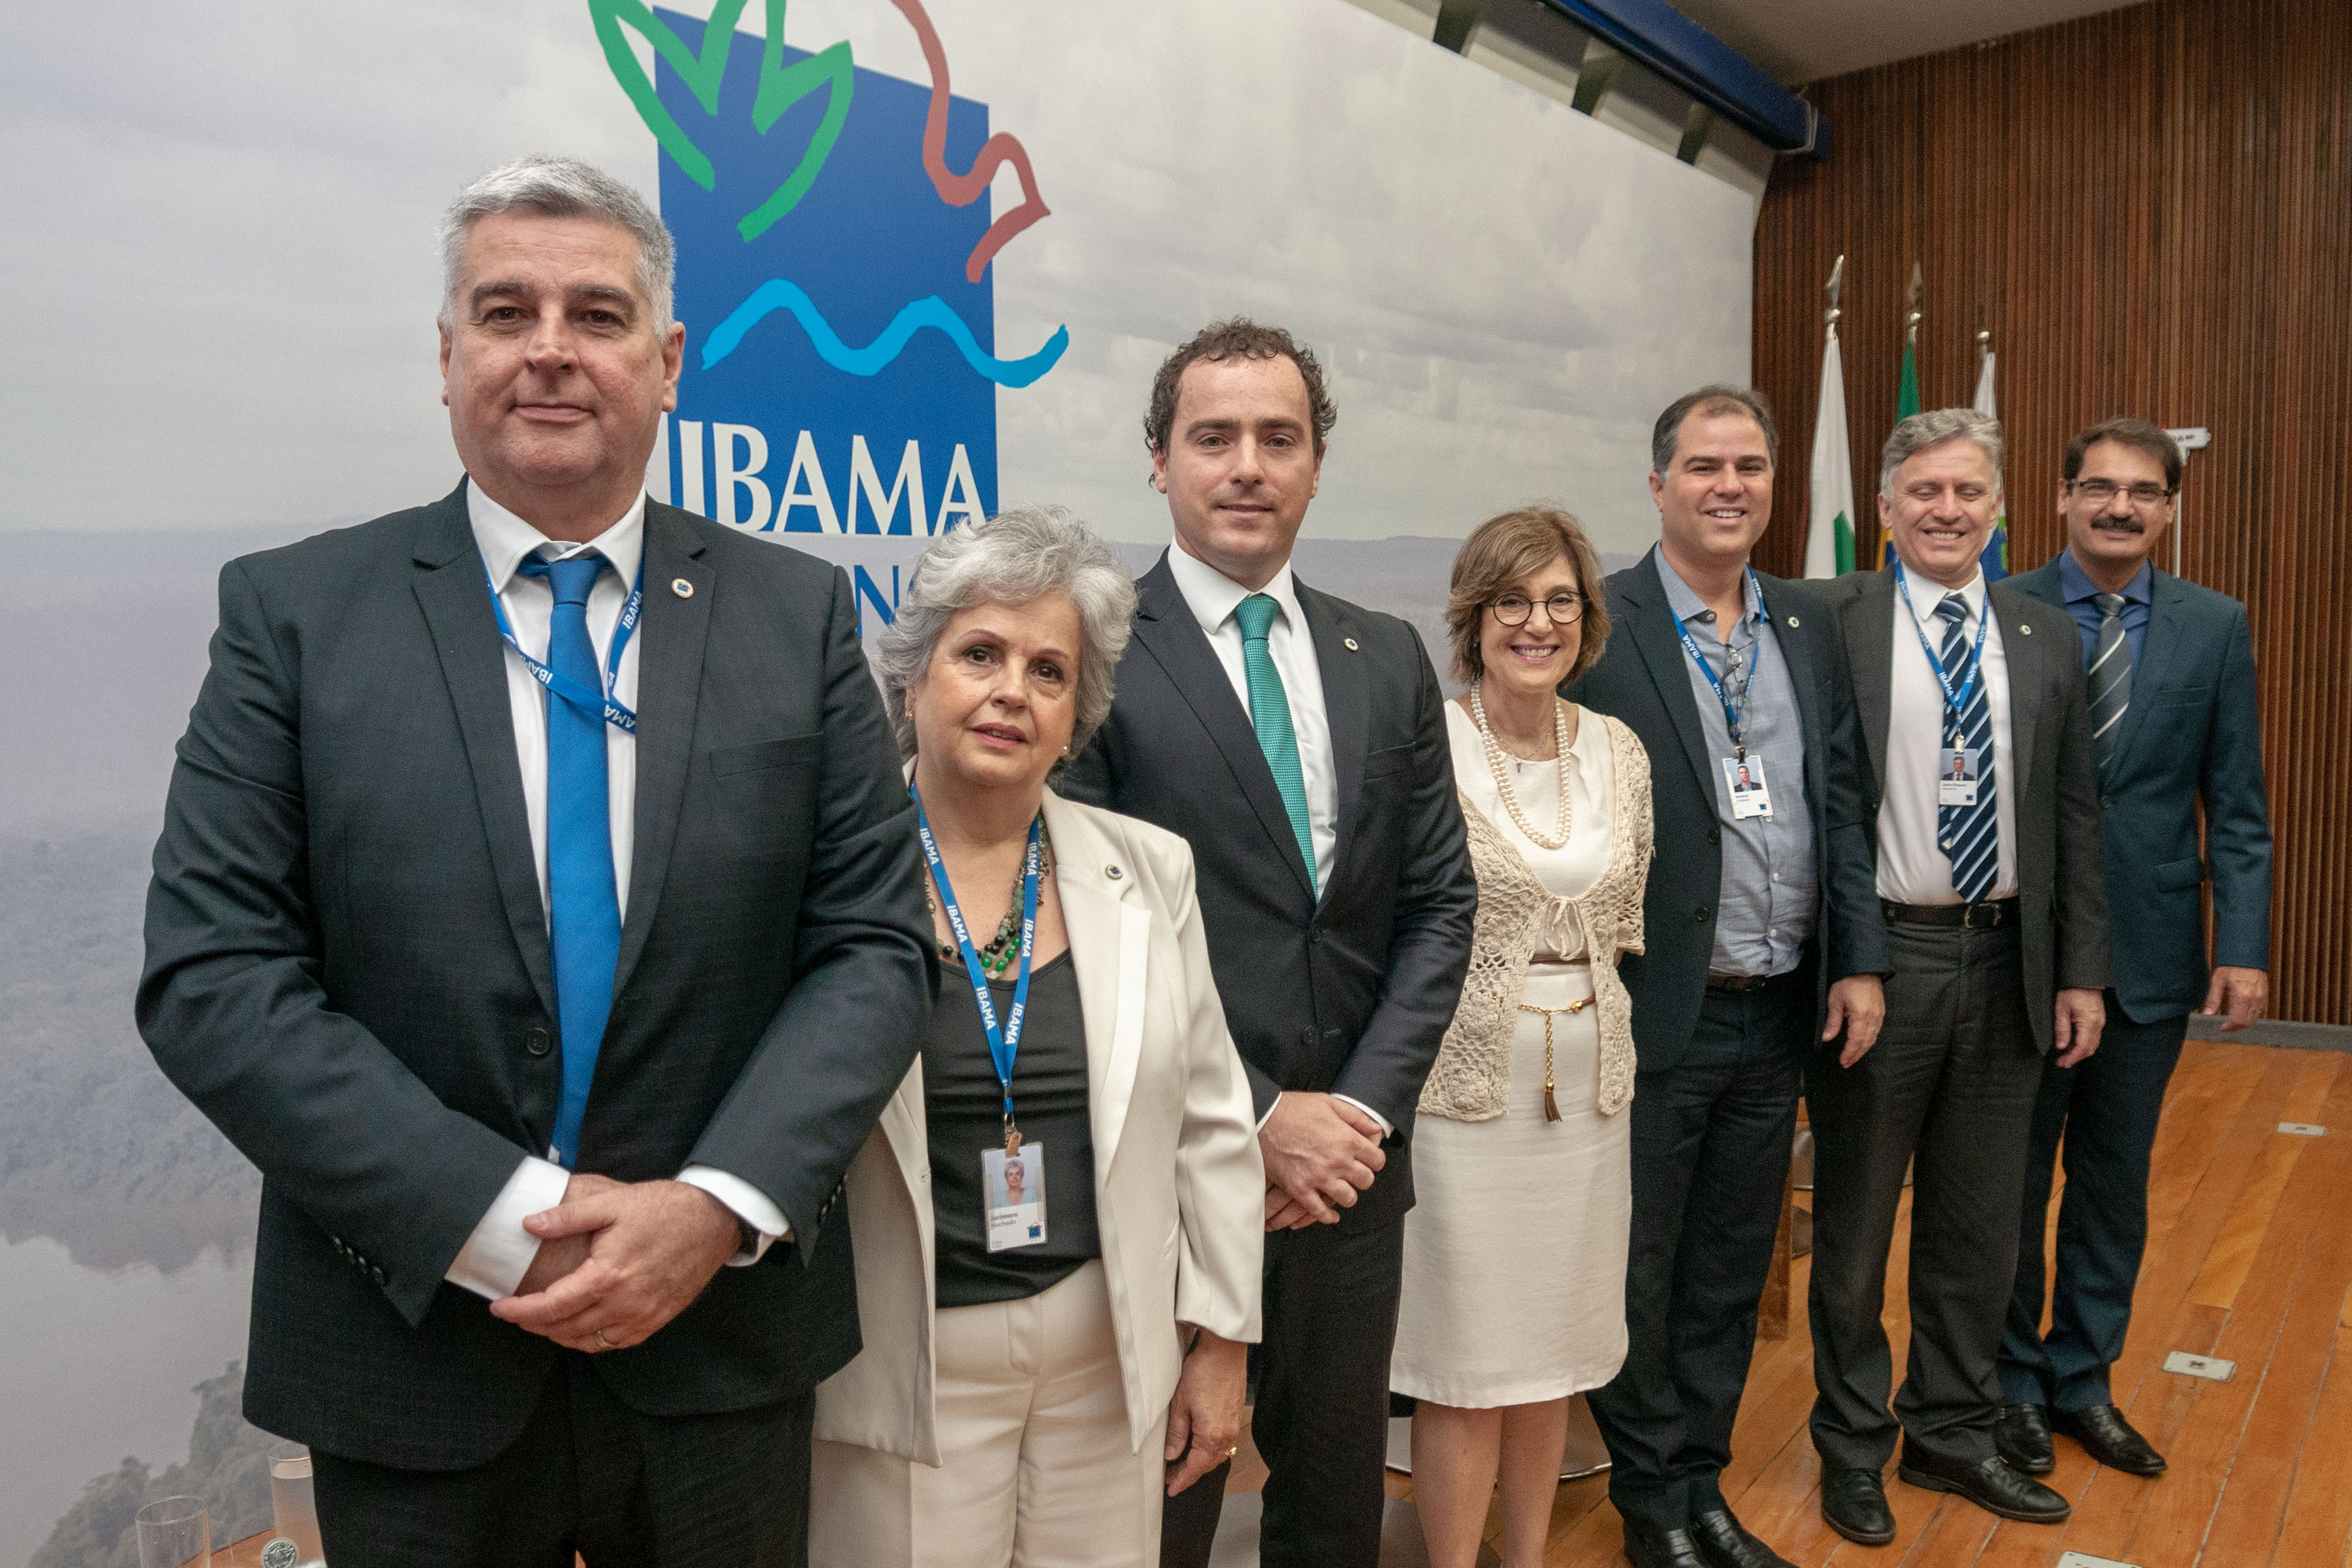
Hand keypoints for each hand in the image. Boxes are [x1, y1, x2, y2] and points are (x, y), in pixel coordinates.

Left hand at [490, 1179, 743, 1351]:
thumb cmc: (664, 1208)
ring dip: (559, 1335)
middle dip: (533, 1324)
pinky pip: (615, 1343)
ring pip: (588, 1341)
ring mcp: (642, 1316)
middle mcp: (624, 1304)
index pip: (550, 1306)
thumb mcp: (612, 1203)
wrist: (713, 1221)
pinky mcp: (656, 1320)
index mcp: (607, 1276)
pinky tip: (582, 1327)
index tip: (498, 1308)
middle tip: (515, 1314)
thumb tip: (528, 1224)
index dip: (519, 1311)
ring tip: (542, 1322)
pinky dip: (591, 1340)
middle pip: (564, 1328)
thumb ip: (568, 1216)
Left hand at [1164, 1330, 1246, 1495]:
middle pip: (1207, 1464)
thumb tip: (1170, 1454)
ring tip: (1183, 1463)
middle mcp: (1226, 1435)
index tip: (1171, 1489)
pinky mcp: (1235, 1415)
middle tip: (1171, 1476)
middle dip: (1189, 1472)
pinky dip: (1210, 1449)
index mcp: (1212, 1436)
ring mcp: (1233, 1426)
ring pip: (1217, 1455)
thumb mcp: (1180, 1404)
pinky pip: (1224, 1442)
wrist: (1224, 1351)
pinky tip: (1200, 1445)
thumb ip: (1176, 1433)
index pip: (1195, 1468)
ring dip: (1200, 1462)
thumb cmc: (1202, 1372)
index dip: (1181, 1481)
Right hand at [1258, 1094, 1383, 1228]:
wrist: (1262, 1117)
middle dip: (1362, 1177)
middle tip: (1353, 1174)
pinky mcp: (1299, 1188)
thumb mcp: (1329, 1103)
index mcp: (1347, 1139)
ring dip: (1346, 1194)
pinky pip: (1319, 1211)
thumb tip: (1376, 1128)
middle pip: (1366, 1181)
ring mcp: (1318, 1177)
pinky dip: (1327, 1215)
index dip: (1374, 1160)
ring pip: (1348, 1198)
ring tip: (1340, 1188)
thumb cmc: (1294, 1109)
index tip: (1367, 1160)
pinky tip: (1330, 1214)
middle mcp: (1337, 1161)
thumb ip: (1356, 1117)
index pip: (1377, 1160)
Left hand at [1824, 975, 1886, 1067]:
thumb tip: (1827, 1038)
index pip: (1855, 1041)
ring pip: (1872, 1039)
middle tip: (1847, 1063)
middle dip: (1856, 1055)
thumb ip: (1833, 1021)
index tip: (1843, 1061)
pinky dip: (1869, 1041)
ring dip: (1863, 1050)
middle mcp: (1873, 1019)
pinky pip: (1876, 1032)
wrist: (1864, 968)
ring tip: (1853, 1057)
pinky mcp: (1881, 1013)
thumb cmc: (1848, 982)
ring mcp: (1879, 1016)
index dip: (1849, 1053)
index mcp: (1861, 1016)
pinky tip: (1862, 1044)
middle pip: (1866, 1043)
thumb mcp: (1835, 1001)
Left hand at [2053, 986, 2105, 1067]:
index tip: (2063, 1063)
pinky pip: (2093, 1037)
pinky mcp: (2098, 1020)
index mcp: (2089, 1023)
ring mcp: (2100, 1023)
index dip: (2073, 1057)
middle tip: (2062, 1062)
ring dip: (2080, 1052)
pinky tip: (2074, 1045)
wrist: (2085, 979)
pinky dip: (2084, 1045)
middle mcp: (2098, 1025)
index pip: (2082, 1047)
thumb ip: (2062, 1029)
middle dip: (2076, 1058)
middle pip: (2089, 1048)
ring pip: (2092, 1044)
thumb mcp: (2061, 1010)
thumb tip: (2061, 1046)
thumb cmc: (2072, 991)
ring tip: (2066, 1056)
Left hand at [2201, 966, 2267, 1031]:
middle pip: (2248, 1022)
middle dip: (2237, 1027)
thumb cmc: (2231, 966)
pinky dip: (2251, 1015)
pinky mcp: (2265, 993)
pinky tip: (2242, 1012)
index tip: (2222, 1028)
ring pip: (2255, 1017)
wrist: (2247, 954)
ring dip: (2244, 1022)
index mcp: (2242, 997)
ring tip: (2232, 1020)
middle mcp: (2254, 999)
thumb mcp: (2218, 981)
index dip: (2230, 1027)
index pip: (2238, 1021)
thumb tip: (2207, 1014)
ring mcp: (2262, 996)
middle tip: (2226, 1026)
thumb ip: (2213, 999)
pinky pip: (2260, 1010)